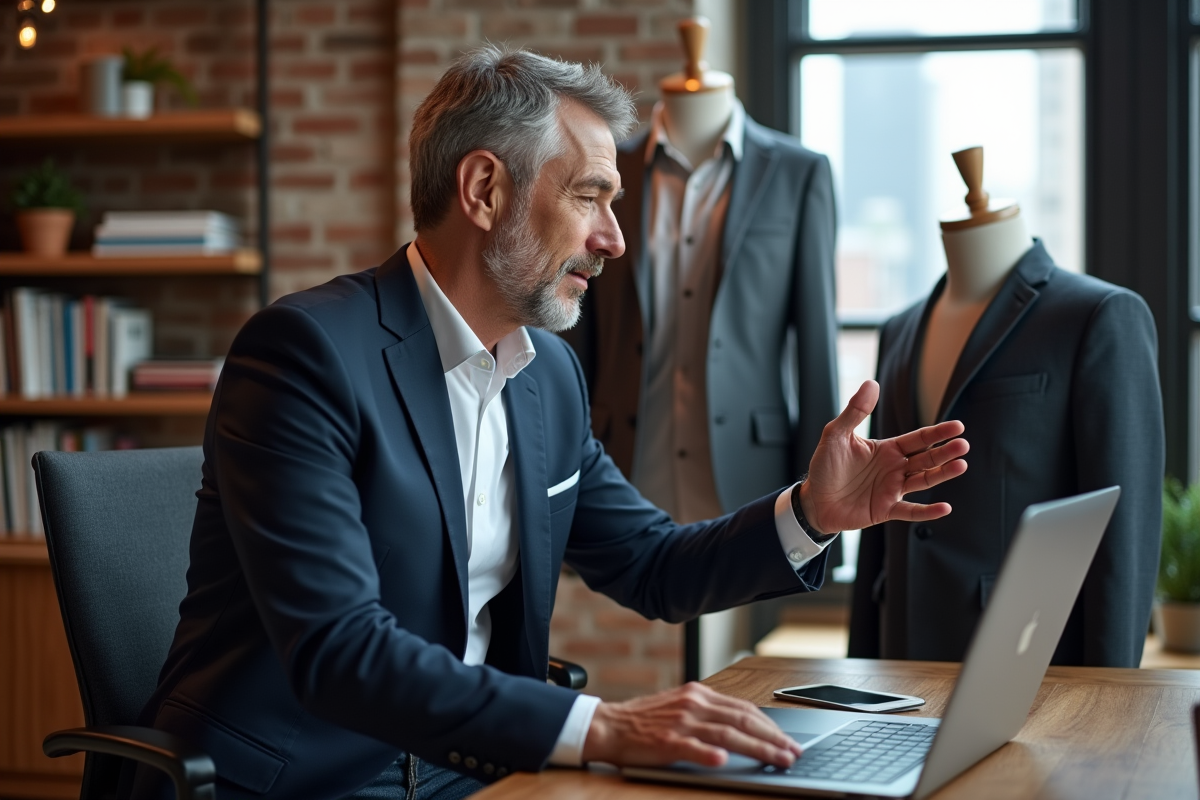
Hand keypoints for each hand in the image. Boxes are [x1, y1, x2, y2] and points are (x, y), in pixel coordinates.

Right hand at [581, 682, 801, 768]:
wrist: (609, 725)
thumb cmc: (646, 720)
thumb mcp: (681, 707)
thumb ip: (709, 714)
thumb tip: (744, 727)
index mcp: (699, 694)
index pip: (743, 708)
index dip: (770, 725)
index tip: (788, 739)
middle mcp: (693, 704)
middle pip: (742, 720)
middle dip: (773, 738)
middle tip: (793, 753)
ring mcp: (680, 723)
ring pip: (727, 734)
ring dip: (757, 748)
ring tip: (777, 760)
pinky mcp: (665, 741)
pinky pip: (691, 747)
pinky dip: (708, 754)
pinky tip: (723, 760)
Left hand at [800, 380, 968, 533]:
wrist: (813, 500)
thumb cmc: (825, 467)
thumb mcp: (836, 435)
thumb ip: (855, 411)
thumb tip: (871, 383)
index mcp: (887, 449)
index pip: (918, 439)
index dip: (937, 433)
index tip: (958, 427)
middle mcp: (895, 469)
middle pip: (926, 458)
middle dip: (945, 452)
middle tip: (963, 445)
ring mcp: (892, 490)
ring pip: (923, 481)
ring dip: (942, 474)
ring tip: (961, 466)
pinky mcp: (885, 510)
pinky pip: (910, 511)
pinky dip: (927, 511)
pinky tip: (944, 508)